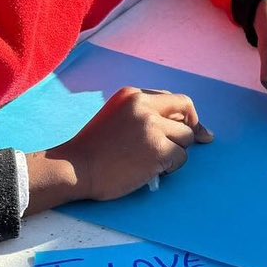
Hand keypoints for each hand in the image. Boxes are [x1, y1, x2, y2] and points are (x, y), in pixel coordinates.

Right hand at [35, 88, 212, 206]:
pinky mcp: (158, 149)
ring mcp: (151, 127)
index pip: (175, 99)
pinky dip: (171, 168)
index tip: (194, 127)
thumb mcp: (117, 118)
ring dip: (176, 152)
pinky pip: (181, 158)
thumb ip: (145, 115)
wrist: (73, 168)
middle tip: (189, 146)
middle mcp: (144, 106)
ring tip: (153, 161)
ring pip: (186, 138)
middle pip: (186, 115)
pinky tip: (152, 171)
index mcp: (133, 95)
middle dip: (190, 131)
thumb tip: (184, 123)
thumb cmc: (94, 149)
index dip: (187, 115)